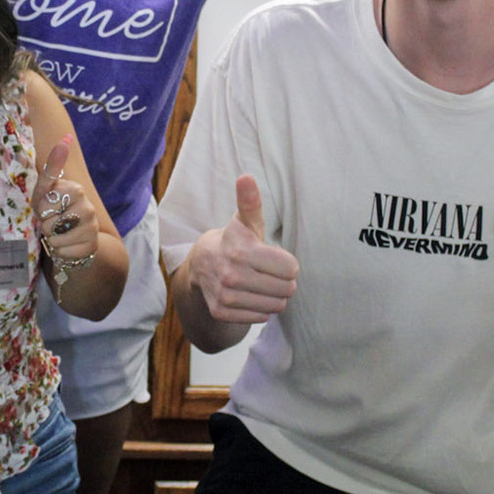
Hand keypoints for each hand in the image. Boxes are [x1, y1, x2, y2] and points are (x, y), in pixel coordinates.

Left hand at [32, 135, 98, 276]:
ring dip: (51, 240)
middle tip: (53, 223)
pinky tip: (66, 246)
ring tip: (59, 235)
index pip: (45, 203)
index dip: (42, 209)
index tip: (49, 208)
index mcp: (76, 189)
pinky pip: (62, 251)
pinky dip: (60, 252)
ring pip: (54, 238)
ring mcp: (91, 227)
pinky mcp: (90, 246)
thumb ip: (53, 167)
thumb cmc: (55, 212)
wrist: (76, 239)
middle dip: (45, 225)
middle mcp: (87, 207)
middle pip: (48, 221)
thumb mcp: (46, 191)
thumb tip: (67, 136)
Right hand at [190, 175, 299, 324]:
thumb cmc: (234, 241)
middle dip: (283, 281)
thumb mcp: (244, 221)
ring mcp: (225, 295)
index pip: (291, 268)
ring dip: (274, 296)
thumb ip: (250, 201)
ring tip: (261, 284)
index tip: (275, 258)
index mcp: (242, 250)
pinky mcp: (221, 311)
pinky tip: (250, 295)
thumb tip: (246, 177)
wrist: (201, 265)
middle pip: (286, 288)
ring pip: (276, 305)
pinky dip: (260, 308)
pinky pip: (261, 316)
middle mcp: (232, 274)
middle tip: (269, 273)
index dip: (287, 263)